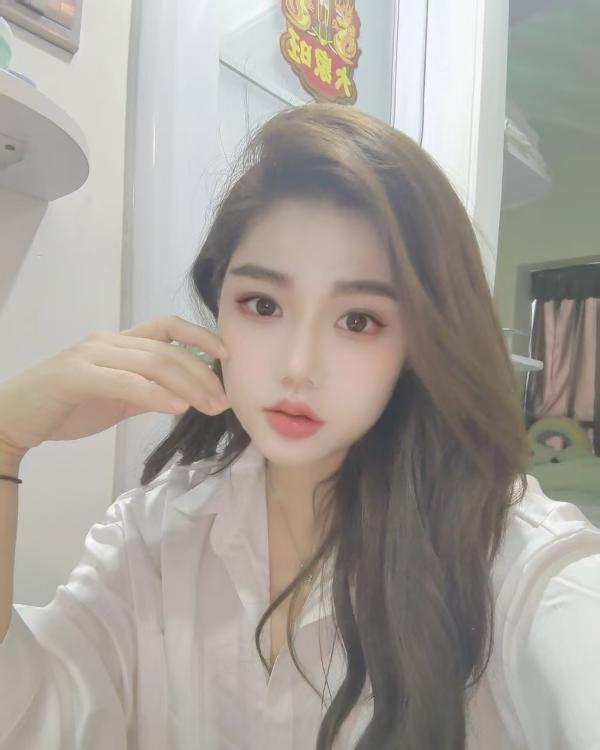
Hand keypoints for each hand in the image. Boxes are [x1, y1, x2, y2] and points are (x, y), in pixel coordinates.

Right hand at [0, 315, 229, 459]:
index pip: (167, 326)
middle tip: (224, 401)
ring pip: (152, 362)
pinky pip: (125, 381)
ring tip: (210, 407)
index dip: (200, 336)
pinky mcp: (76, 375)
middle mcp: (108, 341)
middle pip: (167, 349)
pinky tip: (176, 408)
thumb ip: (146, 391)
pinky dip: (154, 394)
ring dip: (187, 385)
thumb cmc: (65, 408)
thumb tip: (183, 395)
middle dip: (201, 374)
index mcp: (119, 342)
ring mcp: (91, 355)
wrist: (14, 418)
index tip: (227, 355)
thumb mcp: (115, 399)